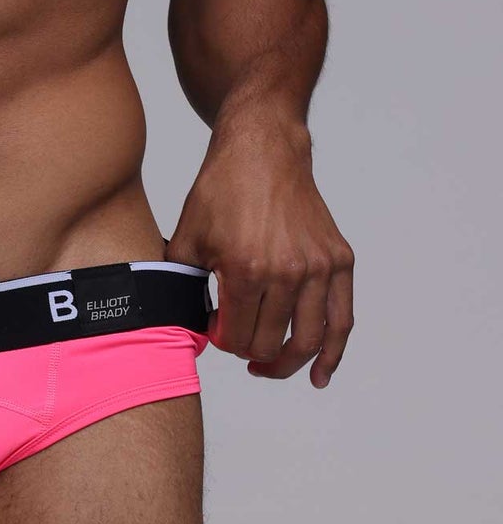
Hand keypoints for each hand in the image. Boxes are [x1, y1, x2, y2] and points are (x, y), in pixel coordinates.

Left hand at [164, 105, 354, 387]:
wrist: (263, 149)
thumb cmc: (223, 188)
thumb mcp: (188, 235)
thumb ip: (181, 281)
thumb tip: (182, 320)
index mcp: (246, 268)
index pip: (236, 336)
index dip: (222, 342)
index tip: (216, 332)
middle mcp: (287, 272)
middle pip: (271, 343)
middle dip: (250, 351)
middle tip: (239, 345)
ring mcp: (318, 267)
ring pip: (309, 340)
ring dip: (288, 363)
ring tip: (270, 367)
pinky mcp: (339, 260)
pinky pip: (341, 320)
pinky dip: (333, 353)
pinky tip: (319, 374)